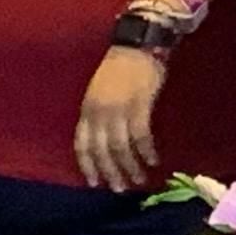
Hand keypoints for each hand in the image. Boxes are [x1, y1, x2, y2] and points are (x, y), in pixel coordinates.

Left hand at [76, 45, 166, 191]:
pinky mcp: (139, 105)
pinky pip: (141, 135)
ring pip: (121, 147)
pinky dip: (146, 151)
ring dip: (130, 166)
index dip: (88, 165)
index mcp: (87, 109)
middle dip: (111, 172)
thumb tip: (103, 142)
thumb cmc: (119, 68)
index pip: (82, 145)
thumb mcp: (98, 92)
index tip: (95, 183)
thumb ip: (98, 115)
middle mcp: (100, 112)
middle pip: (102, 150)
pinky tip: (153, 160)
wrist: (137, 45)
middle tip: (120, 188)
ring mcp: (119, 109)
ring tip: (139, 180)